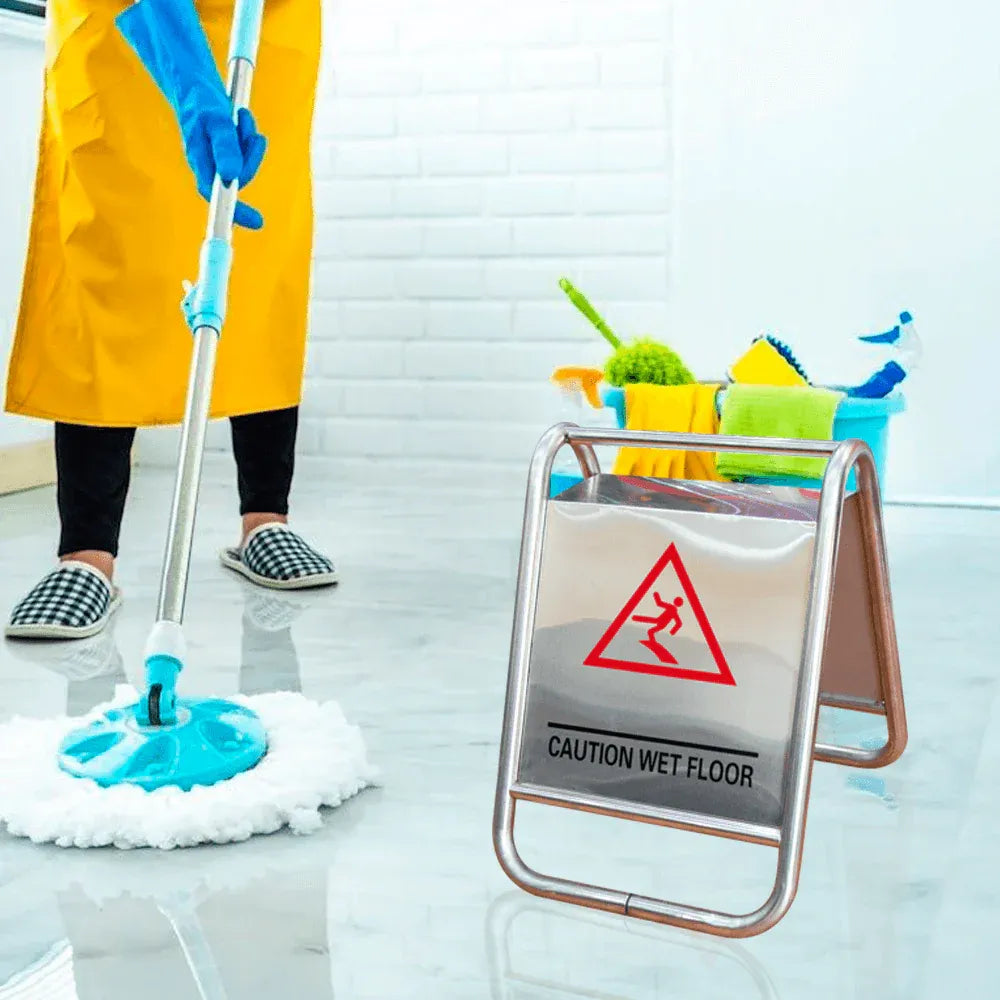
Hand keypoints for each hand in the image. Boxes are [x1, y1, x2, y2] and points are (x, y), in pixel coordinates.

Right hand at [180, 97, 266, 229]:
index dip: (236, 212)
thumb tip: (233, 175)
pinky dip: (250, 135)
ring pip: (246, 162)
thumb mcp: (215, 119)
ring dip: (250, 140)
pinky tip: (243, 118)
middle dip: (251, 157)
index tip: (258, 222)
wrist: (193, 84)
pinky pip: (248, 151)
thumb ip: (224, 146)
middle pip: (239, 178)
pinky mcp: (228, 152)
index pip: (216, 195)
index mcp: (199, 162)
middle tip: (252, 135)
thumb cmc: (200, 101)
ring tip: (242, 117)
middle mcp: (208, 166)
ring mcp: (218, 160)